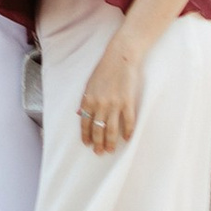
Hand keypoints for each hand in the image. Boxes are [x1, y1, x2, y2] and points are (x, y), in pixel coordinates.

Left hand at [76, 31, 142, 151]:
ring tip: (110, 150)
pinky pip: (128, 121)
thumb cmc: (104, 69)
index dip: (86, 135)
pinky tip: (127, 139)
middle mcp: (100, 104)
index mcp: (88, 100)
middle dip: (97, 143)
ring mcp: (114, 104)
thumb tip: (82, 114)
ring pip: (111, 129)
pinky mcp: (128, 102)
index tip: (87, 144)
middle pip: (97, 129)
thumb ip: (87, 100)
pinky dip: (128, 132)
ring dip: (110, 142)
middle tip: (99, 152)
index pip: (85, 123)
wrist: (120, 57)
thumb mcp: (90, 84)